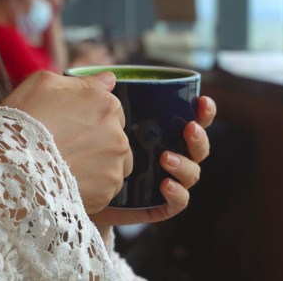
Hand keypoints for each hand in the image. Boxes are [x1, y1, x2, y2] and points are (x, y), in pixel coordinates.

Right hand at [0, 71, 132, 213]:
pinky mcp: (107, 193)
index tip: (70, 127)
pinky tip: (70, 183)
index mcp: (107, 106)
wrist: (7, 168)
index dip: (90, 118)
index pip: (112, 110)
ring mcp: (115, 166)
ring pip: (117, 164)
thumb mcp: (44, 85)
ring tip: (70, 168)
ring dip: (100, 165)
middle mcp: (118, 136)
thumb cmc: (22, 122)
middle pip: (116, 138)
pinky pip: (106, 189)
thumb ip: (82, 82)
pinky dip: (93, 188)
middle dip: (98, 142)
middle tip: (67, 148)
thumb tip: (110, 79)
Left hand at [88, 96, 216, 233]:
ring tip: (166, 158)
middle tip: (189, 129)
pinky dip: (177, 194)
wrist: (77, 193)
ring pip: (192, 175)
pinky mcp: (157, 206)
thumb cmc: (91, 152)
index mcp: (165, 134)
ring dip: (184, 165)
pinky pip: (178, 203)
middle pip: (199, 148)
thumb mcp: (96, 124)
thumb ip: (103, 100)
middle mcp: (172, 156)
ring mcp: (167, 181)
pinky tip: (165, 185)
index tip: (201, 101)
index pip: (195, 121)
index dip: (205, 112)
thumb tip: (109, 76)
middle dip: (199, 138)